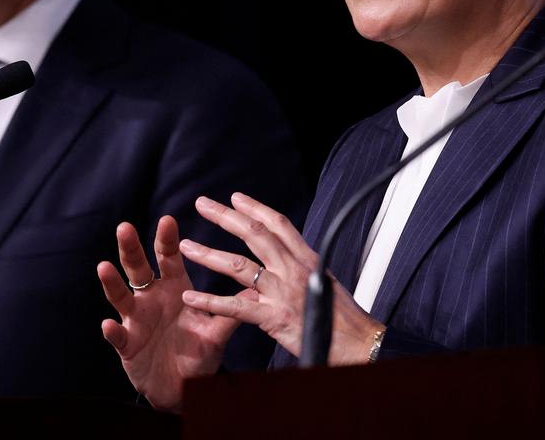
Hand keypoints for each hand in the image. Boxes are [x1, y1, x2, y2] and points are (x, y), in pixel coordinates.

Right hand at [98, 216, 243, 410]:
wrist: (183, 388)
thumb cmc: (198, 352)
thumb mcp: (216, 332)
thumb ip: (232, 311)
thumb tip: (258, 288)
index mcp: (174, 288)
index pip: (168, 258)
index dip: (167, 240)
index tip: (168, 220)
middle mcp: (152, 298)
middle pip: (138, 268)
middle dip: (131, 248)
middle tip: (124, 227)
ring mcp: (136, 320)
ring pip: (120, 296)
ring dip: (112, 282)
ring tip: (104, 266)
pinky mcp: (127, 344)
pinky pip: (118, 336)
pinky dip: (113, 331)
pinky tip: (109, 325)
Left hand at [179, 193, 382, 364]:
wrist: (359, 345)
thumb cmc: (343, 319)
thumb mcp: (323, 284)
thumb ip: (300, 271)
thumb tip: (284, 263)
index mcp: (306, 260)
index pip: (278, 224)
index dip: (255, 208)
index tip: (236, 198)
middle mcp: (292, 270)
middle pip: (254, 234)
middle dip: (225, 216)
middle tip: (202, 204)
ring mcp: (281, 292)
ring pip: (238, 265)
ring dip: (208, 254)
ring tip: (186, 246)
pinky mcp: (273, 318)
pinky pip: (235, 307)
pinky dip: (210, 301)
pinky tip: (191, 296)